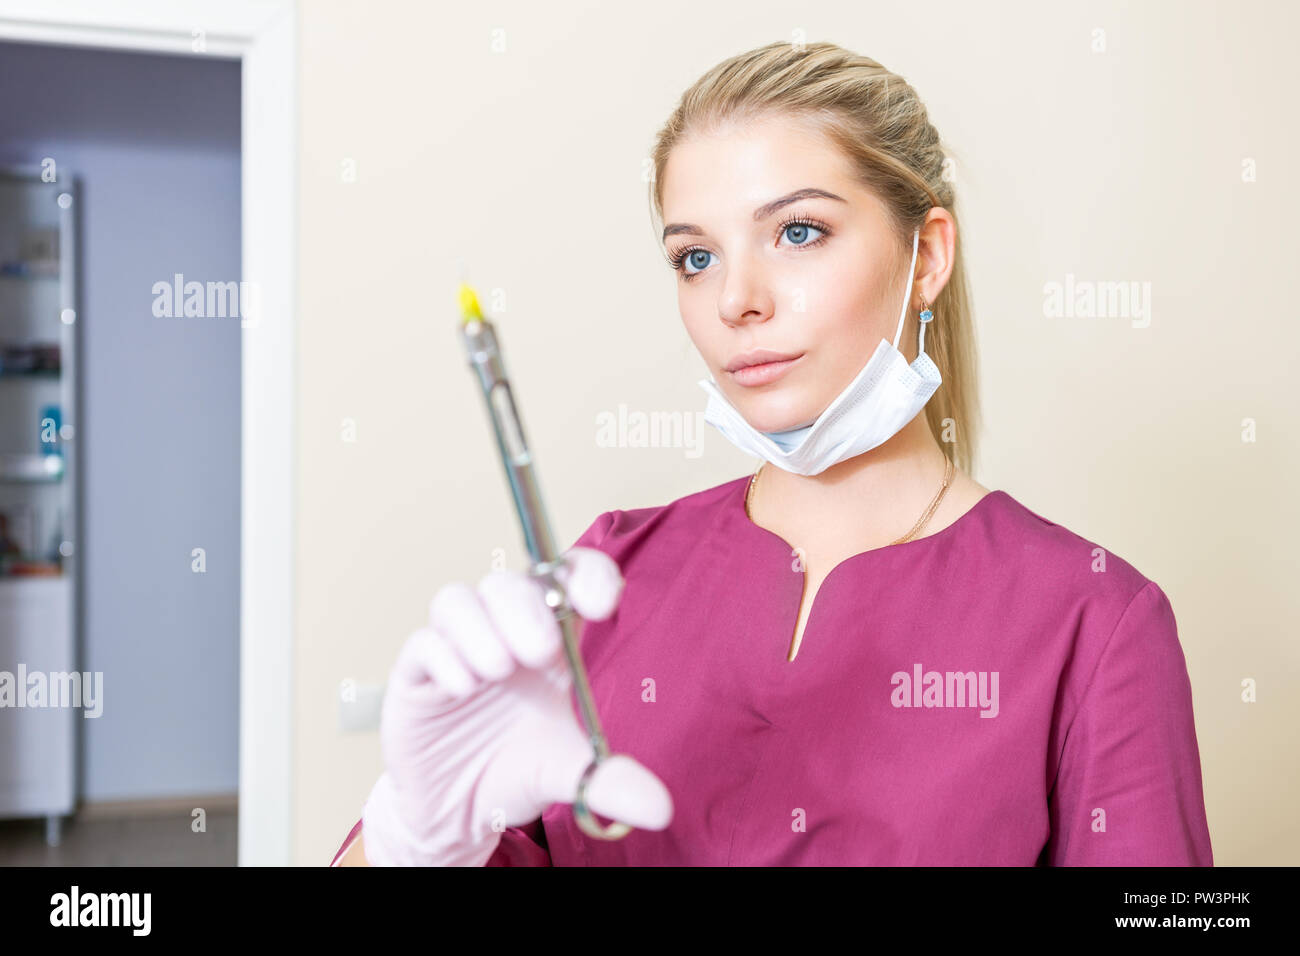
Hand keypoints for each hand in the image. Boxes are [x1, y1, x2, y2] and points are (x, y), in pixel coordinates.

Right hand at [360, 546, 672, 864]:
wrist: (460, 812)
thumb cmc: (519, 771)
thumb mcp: (571, 773)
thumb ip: (611, 780)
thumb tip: (660, 809)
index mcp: (551, 640)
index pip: (567, 579)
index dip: (585, 575)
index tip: (601, 604)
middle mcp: (502, 633)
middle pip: (509, 583)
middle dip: (526, 608)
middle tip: (541, 651)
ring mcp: (457, 649)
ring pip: (458, 599)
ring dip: (480, 627)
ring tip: (499, 669)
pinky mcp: (416, 676)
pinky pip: (423, 643)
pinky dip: (444, 657)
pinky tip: (464, 688)